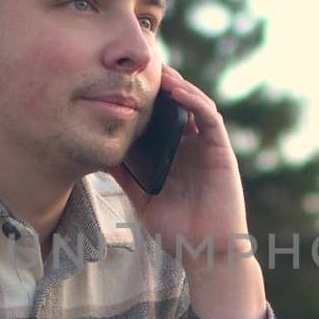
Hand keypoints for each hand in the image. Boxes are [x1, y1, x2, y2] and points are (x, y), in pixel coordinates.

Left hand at [106, 66, 247, 255]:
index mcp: (173, 154)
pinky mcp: (220, 151)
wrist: (206, 252)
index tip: (122, 82)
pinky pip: (209, 118)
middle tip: (138, 67)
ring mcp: (206, 147)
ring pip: (193, 104)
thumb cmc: (177, 231)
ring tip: (157, 72)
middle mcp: (190, 146)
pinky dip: (195, 102)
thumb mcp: (142, 199)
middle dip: (160, 85)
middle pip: (176, 105)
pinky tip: (178, 92)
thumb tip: (98, 155)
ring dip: (177, 85)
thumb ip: (126, 177)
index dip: (145, 99)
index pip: (160, 117)